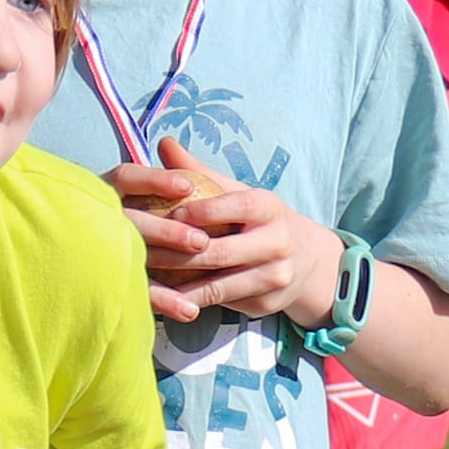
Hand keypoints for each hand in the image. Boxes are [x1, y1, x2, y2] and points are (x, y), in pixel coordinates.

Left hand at [106, 134, 343, 326]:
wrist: (306, 262)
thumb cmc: (258, 221)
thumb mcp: (237, 193)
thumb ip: (200, 173)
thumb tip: (164, 144)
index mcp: (270, 208)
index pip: (238, 206)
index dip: (206, 212)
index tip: (173, 215)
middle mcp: (278, 243)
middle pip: (222, 252)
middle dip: (178, 255)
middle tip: (142, 252)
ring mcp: (275, 277)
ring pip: (219, 286)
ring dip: (179, 287)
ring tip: (146, 281)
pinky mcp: (265, 304)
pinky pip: (222, 305)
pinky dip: (192, 303)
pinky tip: (166, 299)